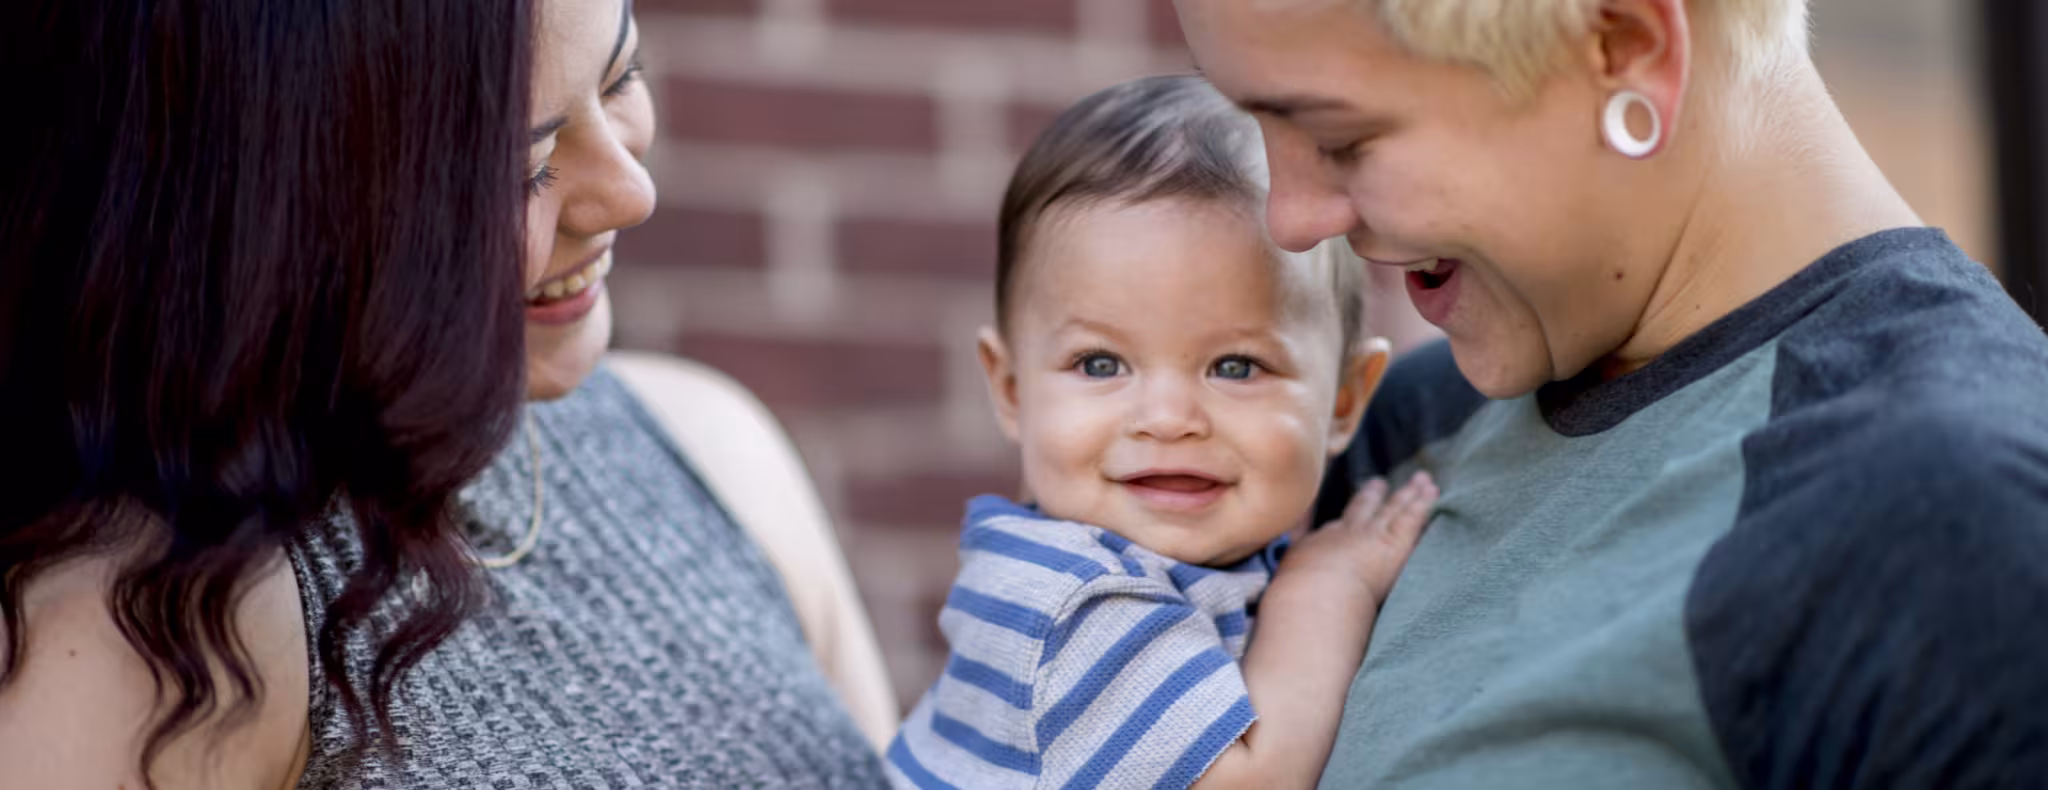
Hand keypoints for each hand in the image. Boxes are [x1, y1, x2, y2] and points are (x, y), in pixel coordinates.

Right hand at [1276, 473, 1437, 605]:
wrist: (1315, 597)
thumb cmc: (1296, 600)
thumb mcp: (1281, 582)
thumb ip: (1284, 569)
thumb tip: (1273, 566)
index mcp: (1314, 543)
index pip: (1325, 521)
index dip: (1335, 513)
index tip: (1341, 500)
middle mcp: (1343, 533)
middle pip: (1361, 508)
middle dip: (1371, 495)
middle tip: (1379, 482)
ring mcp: (1370, 535)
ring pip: (1391, 509)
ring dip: (1405, 494)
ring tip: (1419, 481)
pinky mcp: (1393, 543)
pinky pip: (1411, 517)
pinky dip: (1423, 503)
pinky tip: (1432, 491)